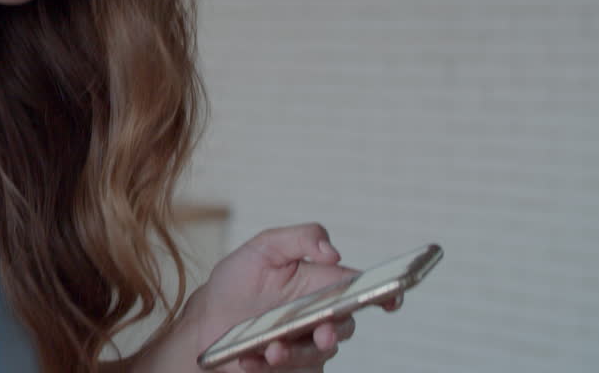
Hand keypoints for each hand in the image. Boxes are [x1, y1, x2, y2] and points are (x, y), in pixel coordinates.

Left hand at [133, 223, 401, 372]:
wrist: (207, 315)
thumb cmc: (240, 279)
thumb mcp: (264, 247)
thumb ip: (300, 240)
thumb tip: (333, 251)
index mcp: (320, 286)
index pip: (360, 290)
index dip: (383, 294)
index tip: (390, 299)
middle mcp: (318, 318)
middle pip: (342, 329)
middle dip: (333, 333)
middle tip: (320, 333)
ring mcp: (303, 346)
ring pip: (315, 357)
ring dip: (295, 355)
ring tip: (272, 350)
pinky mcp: (284, 368)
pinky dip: (265, 366)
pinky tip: (248, 359)